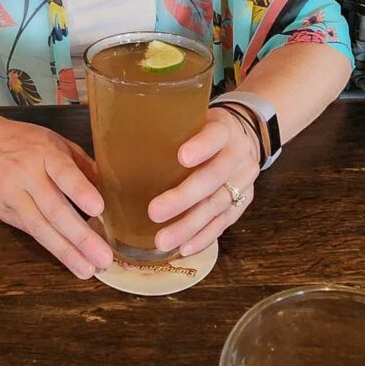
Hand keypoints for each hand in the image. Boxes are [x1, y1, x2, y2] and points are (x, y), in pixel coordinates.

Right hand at [0, 117, 113, 279]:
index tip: (98, 208)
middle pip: (53, 208)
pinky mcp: (5, 213)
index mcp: (45, 152)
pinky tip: (71, 261)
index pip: (63, 172)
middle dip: (80, 236)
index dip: (80, 190)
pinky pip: (32, 233)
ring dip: (66, 252)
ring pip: (40, 228)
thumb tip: (111, 189)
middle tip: (103, 258)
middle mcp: (27, 174)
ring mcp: (13, 195)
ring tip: (88, 269)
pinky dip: (53, 248)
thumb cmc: (27, 143)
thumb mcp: (57, 143)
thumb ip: (81, 165)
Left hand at [148, 108, 260, 256]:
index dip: (201, 147)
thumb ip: (170, 128)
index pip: (215, 135)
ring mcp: (243, 181)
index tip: (181, 157)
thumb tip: (119, 140)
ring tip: (162, 240)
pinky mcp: (243, 202)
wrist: (245, 137)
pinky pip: (223, 223)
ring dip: (189, 226)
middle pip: (213, 178)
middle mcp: (238, 155)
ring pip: (217, 206)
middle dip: (184, 198)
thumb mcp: (194, 117)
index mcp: (224, 128)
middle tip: (154, 212)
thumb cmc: (205, 128)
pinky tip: (185, 248)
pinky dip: (203, 237)